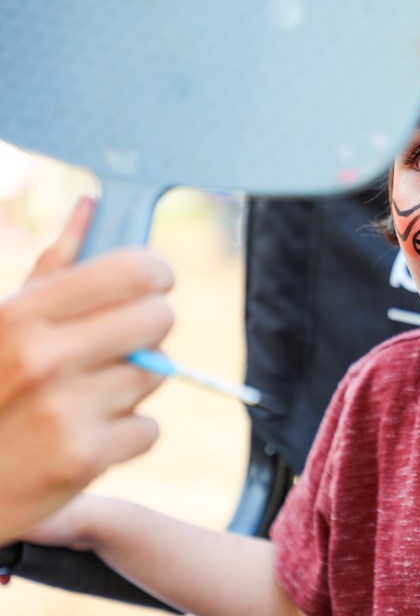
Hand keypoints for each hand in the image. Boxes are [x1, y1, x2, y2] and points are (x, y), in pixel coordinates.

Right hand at [0, 197, 174, 540]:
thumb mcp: (2, 319)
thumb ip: (54, 264)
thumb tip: (92, 205)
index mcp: (22, 314)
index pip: (134, 270)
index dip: (155, 275)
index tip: (152, 285)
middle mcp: (44, 357)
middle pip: (160, 318)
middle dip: (148, 330)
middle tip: (121, 344)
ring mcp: (65, 410)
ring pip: (156, 375)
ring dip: (133, 386)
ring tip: (86, 397)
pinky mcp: (84, 458)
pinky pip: (149, 429)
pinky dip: (126, 436)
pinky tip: (85, 436)